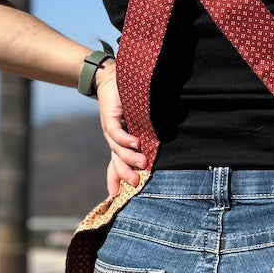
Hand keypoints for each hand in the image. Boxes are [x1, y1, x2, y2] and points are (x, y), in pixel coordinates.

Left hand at [94, 60, 146, 195]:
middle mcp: (114, 138)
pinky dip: (125, 139)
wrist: (111, 78)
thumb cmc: (127, 99)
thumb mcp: (137, 121)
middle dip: (125, 174)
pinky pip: (116, 132)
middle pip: (117, 161)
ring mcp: (110, 129)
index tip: (115, 195)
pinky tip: (135, 143)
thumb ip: (145, 135)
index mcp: (120, 141)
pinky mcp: (109, 118)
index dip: (115, 178)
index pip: (116, 163)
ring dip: (130, 158)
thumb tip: (164, 142)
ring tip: (143, 164)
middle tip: (136, 183)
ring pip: (118, 149)